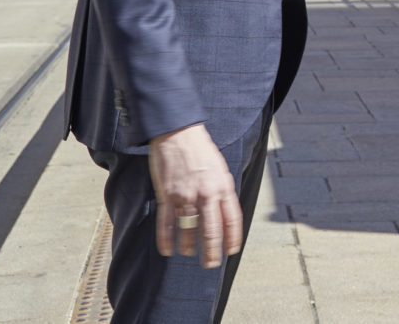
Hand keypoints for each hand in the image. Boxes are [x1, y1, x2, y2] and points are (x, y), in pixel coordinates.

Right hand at [148, 123, 241, 268]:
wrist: (179, 132)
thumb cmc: (201, 149)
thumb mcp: (221, 168)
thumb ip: (223, 189)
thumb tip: (226, 210)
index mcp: (223, 186)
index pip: (232, 219)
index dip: (232, 238)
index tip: (231, 251)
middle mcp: (207, 194)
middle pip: (211, 230)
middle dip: (211, 251)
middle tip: (210, 264)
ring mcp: (186, 195)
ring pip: (189, 229)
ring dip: (189, 245)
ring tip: (189, 254)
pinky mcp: (167, 194)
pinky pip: (166, 223)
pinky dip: (166, 239)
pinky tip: (167, 250)